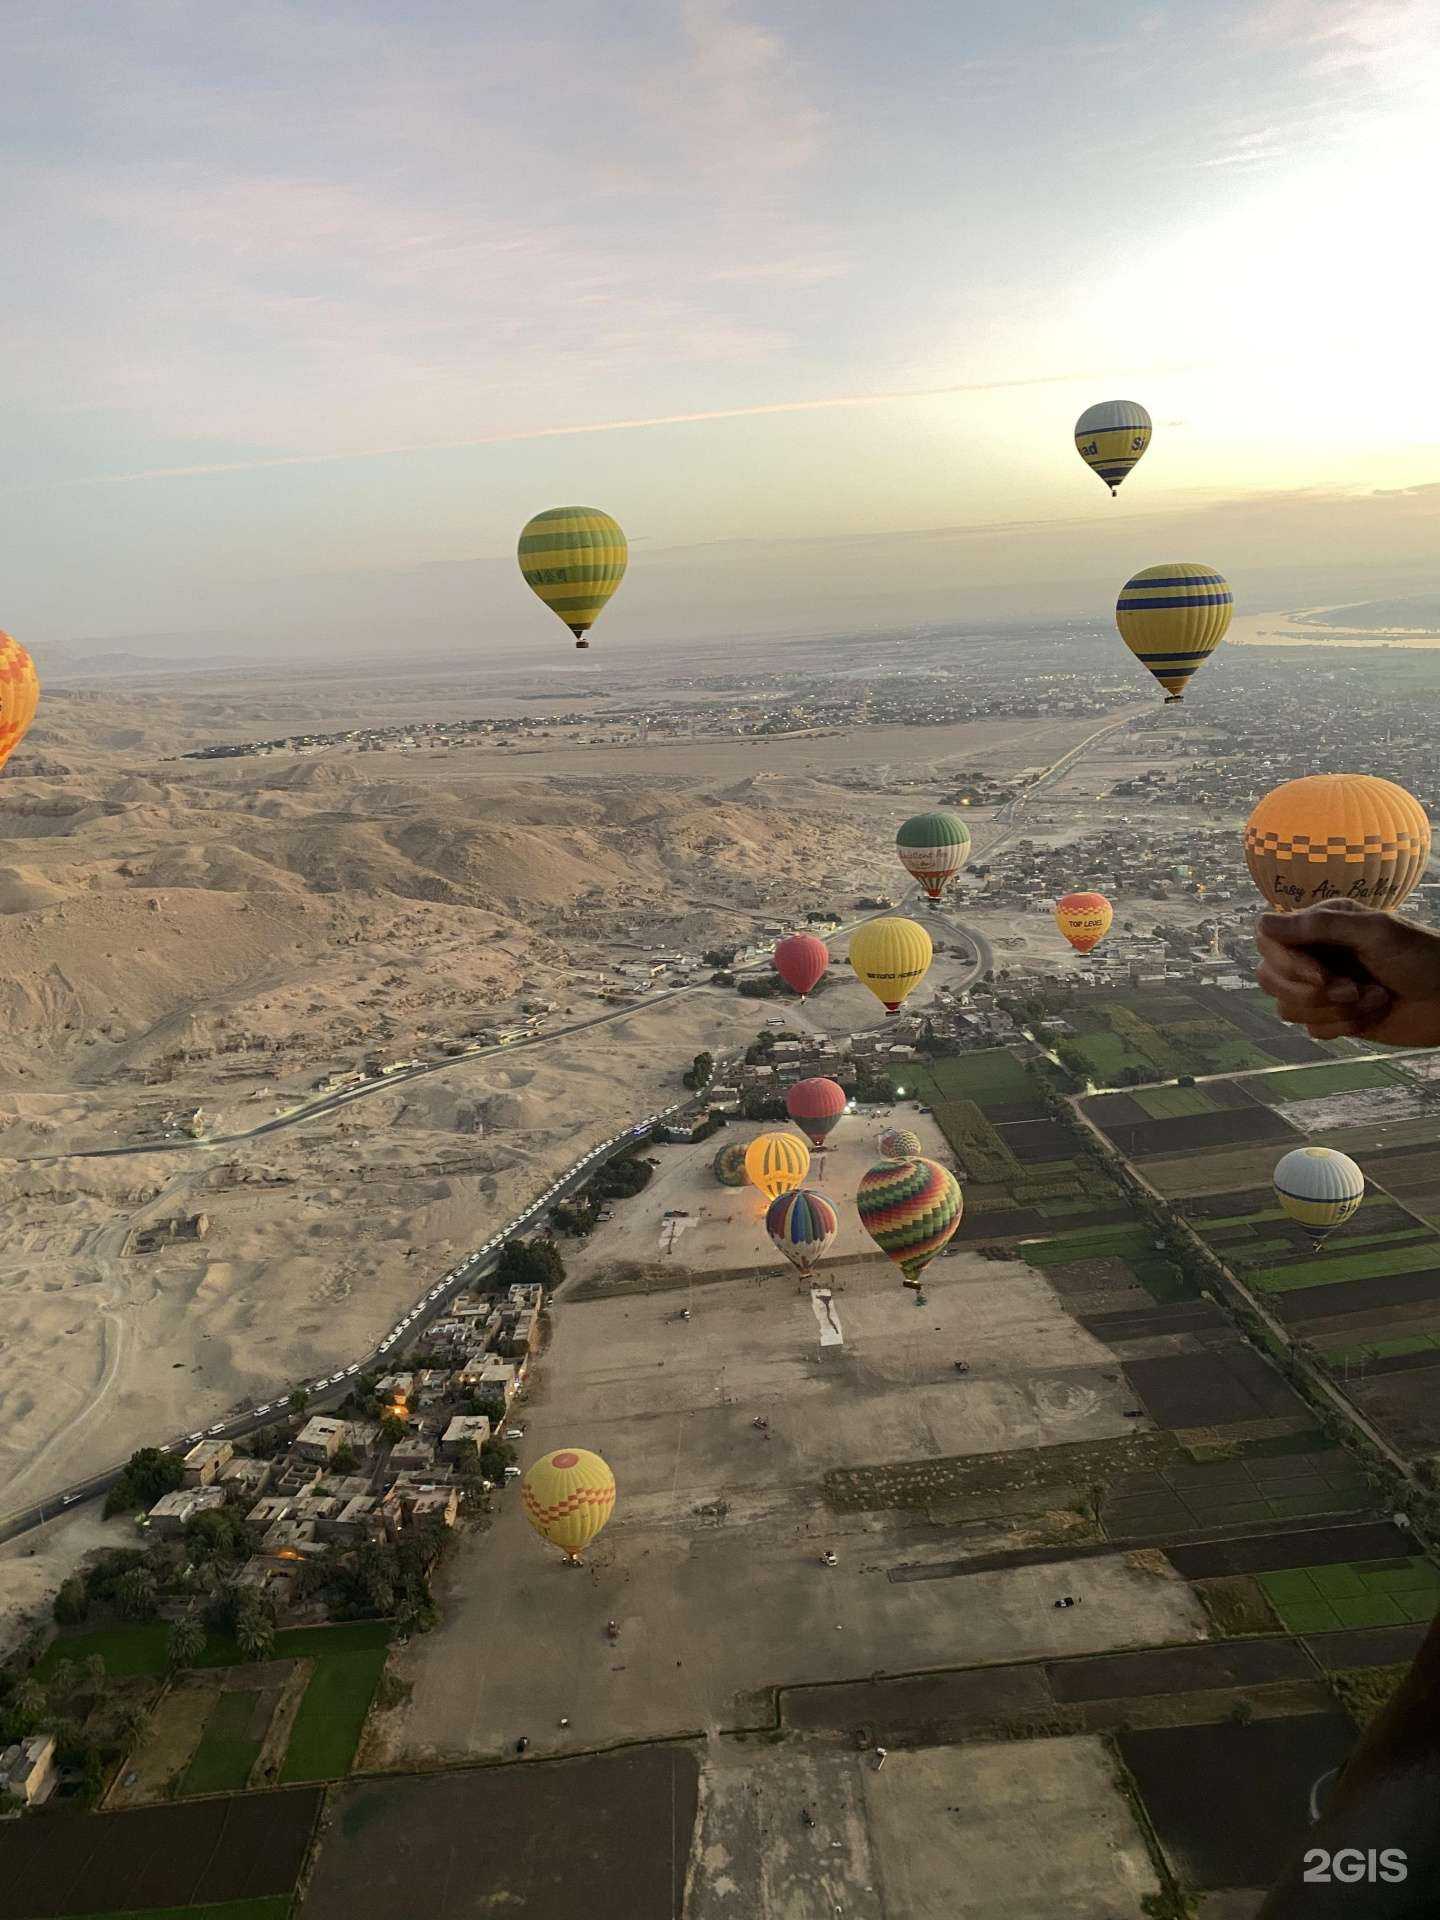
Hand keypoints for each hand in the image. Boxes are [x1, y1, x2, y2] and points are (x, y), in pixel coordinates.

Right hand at [1255, 900, 1439, 1046]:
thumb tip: (1263, 921)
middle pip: (1269, 978)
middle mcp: (1314, 954)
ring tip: (1374, 997)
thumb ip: (1319, 926)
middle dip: (1311, 993)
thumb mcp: (1374, 932)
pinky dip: (1347, 1026)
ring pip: (1289, 1009)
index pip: (1268, 940)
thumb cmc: (1421, 957)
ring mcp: (1321, 988)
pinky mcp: (1333, 1017)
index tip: (1321, 976)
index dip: (1285, 963)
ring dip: (1336, 1010)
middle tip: (1352, 989)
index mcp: (1320, 925)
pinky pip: (1312, 1030)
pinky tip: (1376, 1011)